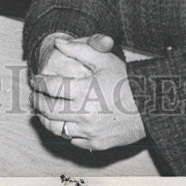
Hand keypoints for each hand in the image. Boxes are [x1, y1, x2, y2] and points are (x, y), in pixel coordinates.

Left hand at [29, 35, 144, 151]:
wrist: (151, 106)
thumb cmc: (127, 80)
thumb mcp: (104, 59)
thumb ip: (79, 49)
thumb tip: (58, 42)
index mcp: (83, 91)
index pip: (50, 87)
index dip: (39, 82)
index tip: (35, 80)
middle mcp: (83, 113)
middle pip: (48, 110)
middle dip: (37, 101)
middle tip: (34, 95)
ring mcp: (89, 131)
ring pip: (56, 128)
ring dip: (45, 119)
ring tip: (43, 111)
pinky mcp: (96, 144)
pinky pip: (71, 139)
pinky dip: (63, 131)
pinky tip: (63, 121)